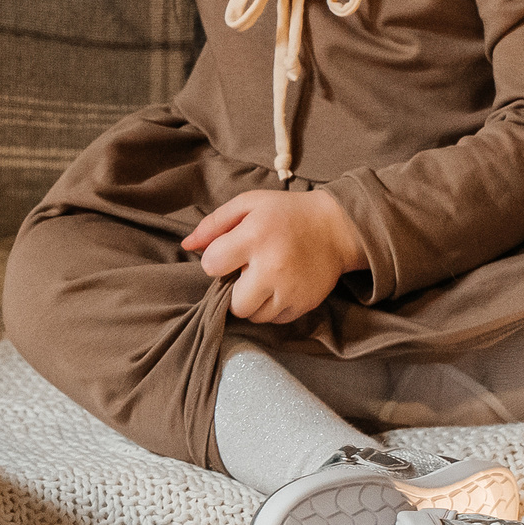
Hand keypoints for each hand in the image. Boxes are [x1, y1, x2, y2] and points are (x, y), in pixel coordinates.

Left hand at [182, 190, 364, 325]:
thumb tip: (187, 245)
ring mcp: (290, 290)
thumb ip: (215, 223)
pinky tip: (278, 287)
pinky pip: (275, 320)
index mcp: (255, 236)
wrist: (336, 228)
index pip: (211, 265)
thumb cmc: (287, 213)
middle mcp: (272, 267)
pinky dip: (271, 307)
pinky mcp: (304, 304)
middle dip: (233, 290)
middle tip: (246, 272)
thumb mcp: (249, 204)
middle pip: (233, 303)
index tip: (229, 252)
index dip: (216, 259)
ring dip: (252, 301)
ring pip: (254, 316)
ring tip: (263, 279)